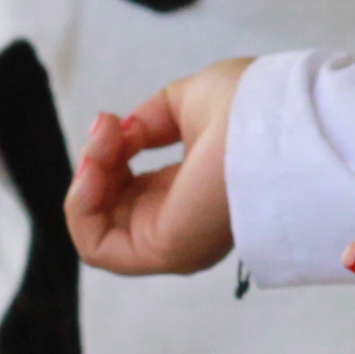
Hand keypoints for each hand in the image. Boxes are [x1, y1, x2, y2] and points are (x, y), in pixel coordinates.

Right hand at [69, 60, 250, 278]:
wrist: (273, 116)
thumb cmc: (248, 105)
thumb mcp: (186, 103)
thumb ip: (149, 122)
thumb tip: (120, 134)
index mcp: (193, 190)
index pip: (130, 191)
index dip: (108, 156)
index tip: (112, 121)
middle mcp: (183, 223)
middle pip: (109, 210)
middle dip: (94, 163)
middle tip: (106, 126)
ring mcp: (173, 242)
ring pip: (97, 229)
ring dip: (85, 179)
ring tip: (102, 143)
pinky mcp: (164, 250)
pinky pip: (95, 246)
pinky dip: (80, 205)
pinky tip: (94, 168)